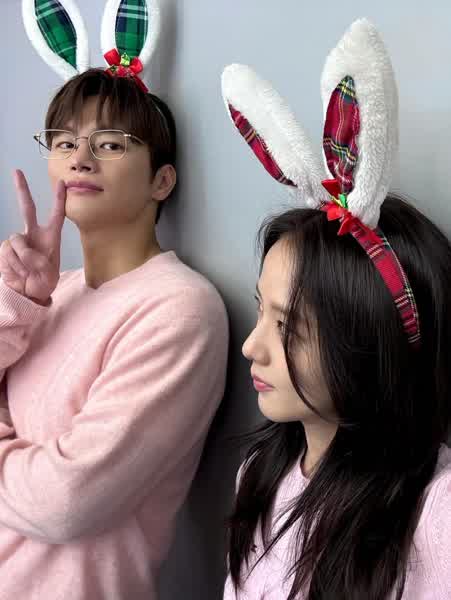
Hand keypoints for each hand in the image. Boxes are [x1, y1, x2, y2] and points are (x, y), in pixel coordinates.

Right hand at [0, 170, 65, 303]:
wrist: (28, 294)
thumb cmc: (43, 283)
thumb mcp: (49, 274)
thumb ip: (39, 260)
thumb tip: (25, 250)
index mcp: (51, 237)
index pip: (56, 215)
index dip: (59, 199)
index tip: (62, 183)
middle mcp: (33, 235)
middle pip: (27, 208)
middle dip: (22, 189)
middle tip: (17, 172)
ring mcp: (18, 240)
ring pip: (17, 240)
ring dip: (23, 258)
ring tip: (29, 271)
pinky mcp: (6, 248)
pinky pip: (8, 251)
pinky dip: (14, 263)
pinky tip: (18, 271)